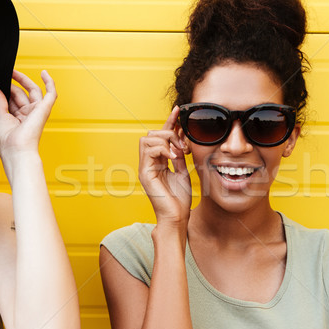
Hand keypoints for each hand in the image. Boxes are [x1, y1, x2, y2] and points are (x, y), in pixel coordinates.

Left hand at [0, 69, 56, 163]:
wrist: (16, 150)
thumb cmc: (8, 142)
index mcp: (18, 118)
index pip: (12, 99)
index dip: (5, 90)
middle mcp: (28, 114)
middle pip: (21, 93)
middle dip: (11, 84)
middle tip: (2, 75)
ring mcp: (37, 111)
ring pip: (32, 90)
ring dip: (23, 80)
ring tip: (12, 71)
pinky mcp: (44, 108)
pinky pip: (51, 93)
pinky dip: (49, 83)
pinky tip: (44, 73)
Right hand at [139, 107, 191, 225]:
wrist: (177, 217)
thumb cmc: (179, 199)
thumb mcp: (183, 172)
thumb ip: (179, 156)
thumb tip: (180, 141)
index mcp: (157, 162)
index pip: (161, 136)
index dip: (169, 121)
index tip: (179, 110)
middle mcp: (148, 163)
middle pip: (151, 133)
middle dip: (168, 133)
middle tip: (183, 146)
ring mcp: (145, 168)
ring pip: (147, 139)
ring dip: (165, 140)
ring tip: (177, 152)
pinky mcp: (144, 173)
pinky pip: (149, 150)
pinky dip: (162, 149)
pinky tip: (173, 157)